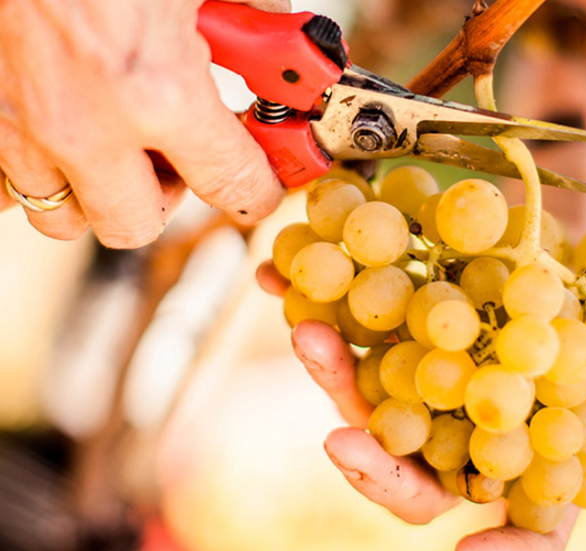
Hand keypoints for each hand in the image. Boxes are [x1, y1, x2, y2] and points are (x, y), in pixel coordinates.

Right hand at [0, 0, 287, 247]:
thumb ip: (255, 16)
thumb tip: (287, 45)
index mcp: (157, 89)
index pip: (232, 185)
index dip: (259, 191)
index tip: (261, 186)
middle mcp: (85, 123)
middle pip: (134, 224)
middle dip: (168, 200)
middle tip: (180, 159)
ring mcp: (23, 121)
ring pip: (63, 215)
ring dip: (102, 194)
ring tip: (123, 149)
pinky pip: (9, 181)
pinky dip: (42, 171)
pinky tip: (68, 133)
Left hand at [257, 258, 585, 550]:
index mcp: (537, 452)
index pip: (529, 527)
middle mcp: (472, 428)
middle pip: (419, 472)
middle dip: (378, 465)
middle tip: (340, 442)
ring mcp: (430, 378)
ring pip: (373, 400)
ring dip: (334, 376)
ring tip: (306, 331)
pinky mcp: (401, 327)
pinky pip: (353, 327)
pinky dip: (315, 302)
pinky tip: (278, 278)